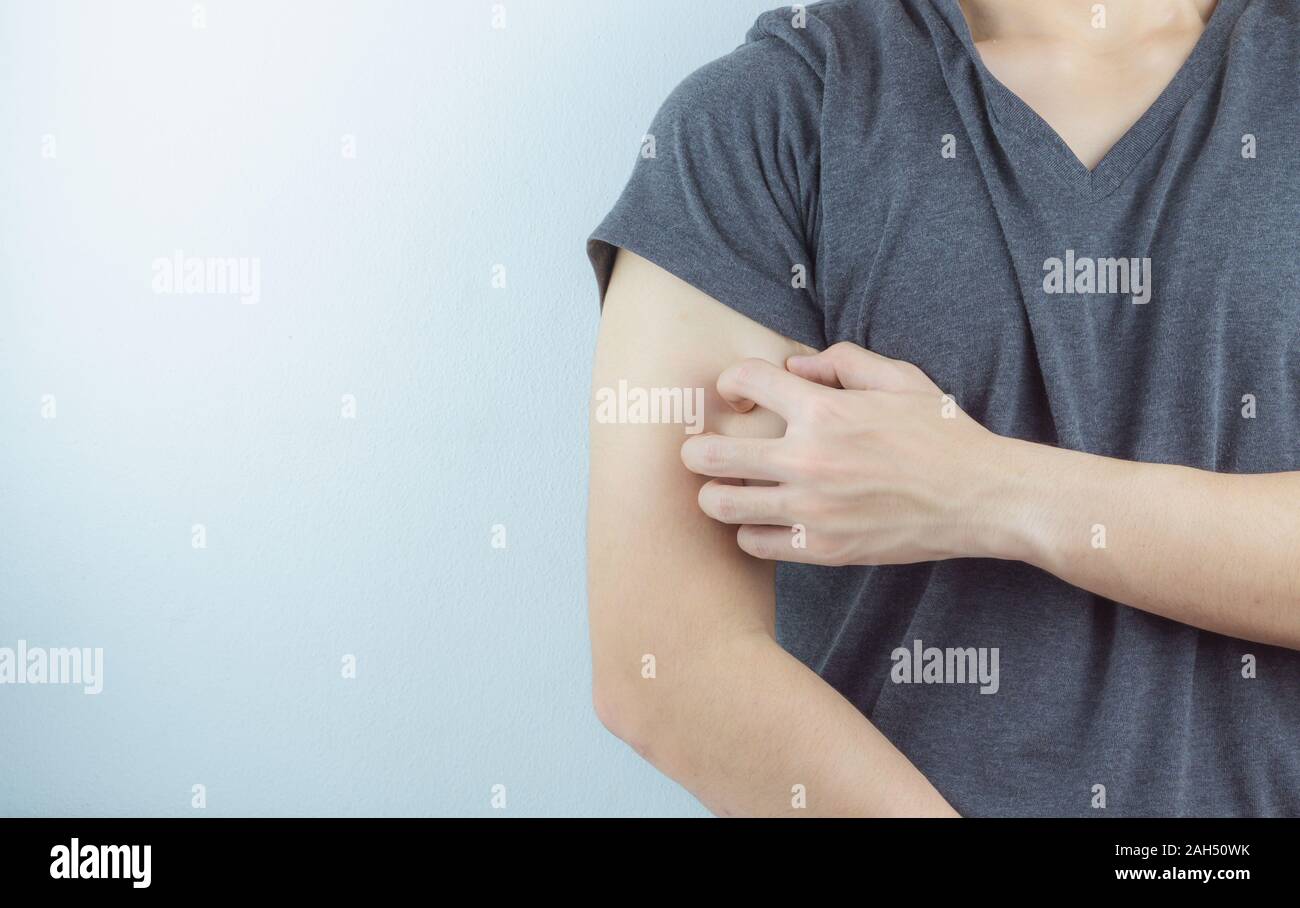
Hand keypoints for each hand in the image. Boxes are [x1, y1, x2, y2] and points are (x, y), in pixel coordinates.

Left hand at [680, 342, 1016, 565]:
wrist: (980, 497)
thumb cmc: (941, 433)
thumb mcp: (898, 378)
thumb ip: (841, 361)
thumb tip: (794, 364)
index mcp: (823, 410)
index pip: (742, 381)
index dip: (730, 384)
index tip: (738, 397)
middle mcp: (807, 460)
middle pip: (710, 454)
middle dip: (698, 449)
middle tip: (705, 451)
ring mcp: (811, 510)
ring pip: (721, 506)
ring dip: (716, 493)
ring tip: (727, 489)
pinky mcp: (822, 550)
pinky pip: (753, 544)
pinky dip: (750, 531)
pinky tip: (763, 521)